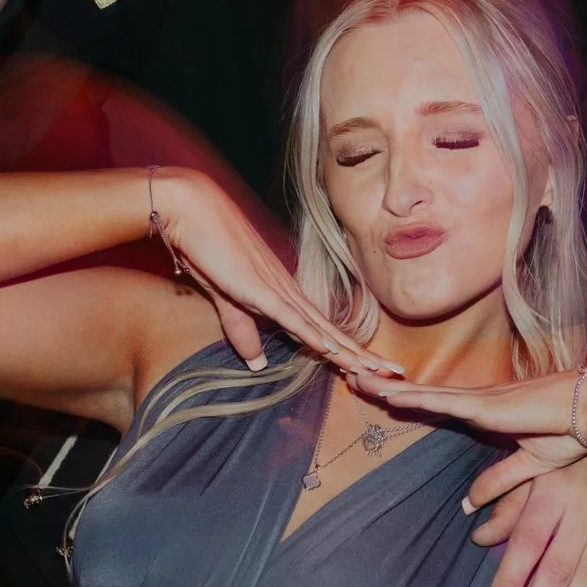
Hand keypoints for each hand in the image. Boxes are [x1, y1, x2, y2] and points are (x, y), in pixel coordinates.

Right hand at [145, 169, 397, 374]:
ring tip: (374, 370)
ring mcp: (277, 290)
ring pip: (319, 328)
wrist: (194, 213)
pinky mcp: (259, 289)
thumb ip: (244, 332)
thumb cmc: (210, 251)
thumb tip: (258, 364)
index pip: (323, 330)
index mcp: (284, 296)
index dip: (348, 350)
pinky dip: (311, 333)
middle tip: (392, 374)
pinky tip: (331, 348)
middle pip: (332, 332)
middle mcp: (289, 293)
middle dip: (361, 355)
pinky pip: (290, 316)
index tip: (372, 368)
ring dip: (347, 351)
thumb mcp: (228, 303)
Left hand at [357, 362, 586, 509]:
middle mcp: (480, 401)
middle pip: (424, 394)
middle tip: (354, 376)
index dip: (412, 398)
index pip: (441, 404)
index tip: (383, 392)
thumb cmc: (574, 435)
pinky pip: (440, 400)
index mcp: (490, 412)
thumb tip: (470, 509)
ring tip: (356, 378)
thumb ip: (500, 483)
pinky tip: (387, 393)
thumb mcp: (532, 466)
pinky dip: (412, 396)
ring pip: (424, 393)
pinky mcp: (487, 405)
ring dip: (389, 387)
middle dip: (389, 385)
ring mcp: (481, 400)